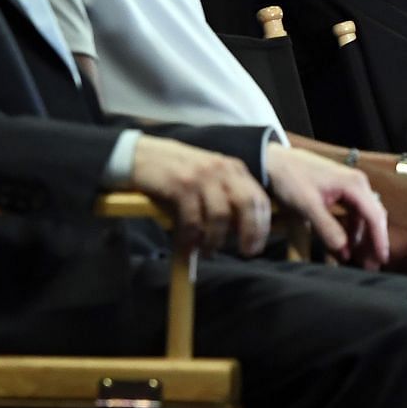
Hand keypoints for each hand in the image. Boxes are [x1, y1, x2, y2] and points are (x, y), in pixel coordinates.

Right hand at [129, 135, 272, 256]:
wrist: (144, 155)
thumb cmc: (179, 173)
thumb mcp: (209, 178)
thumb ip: (227, 197)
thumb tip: (239, 231)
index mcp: (234, 169)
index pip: (258, 197)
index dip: (262, 224)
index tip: (256, 245)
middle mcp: (222, 170)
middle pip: (246, 204)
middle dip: (250, 231)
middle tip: (245, 252)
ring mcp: (202, 176)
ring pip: (220, 215)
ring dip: (215, 239)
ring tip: (208, 251)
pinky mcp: (181, 185)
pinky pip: (192, 219)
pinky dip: (191, 238)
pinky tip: (188, 247)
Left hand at [264, 144, 389, 268]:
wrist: (274, 160)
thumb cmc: (291, 179)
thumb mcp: (308, 206)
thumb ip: (327, 228)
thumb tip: (345, 251)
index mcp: (354, 185)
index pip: (375, 216)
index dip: (380, 239)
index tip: (381, 260)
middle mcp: (357, 183)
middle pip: (374, 215)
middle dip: (374, 241)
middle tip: (372, 265)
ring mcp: (350, 185)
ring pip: (364, 214)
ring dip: (364, 236)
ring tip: (360, 258)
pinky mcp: (341, 189)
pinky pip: (354, 211)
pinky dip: (353, 228)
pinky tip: (347, 242)